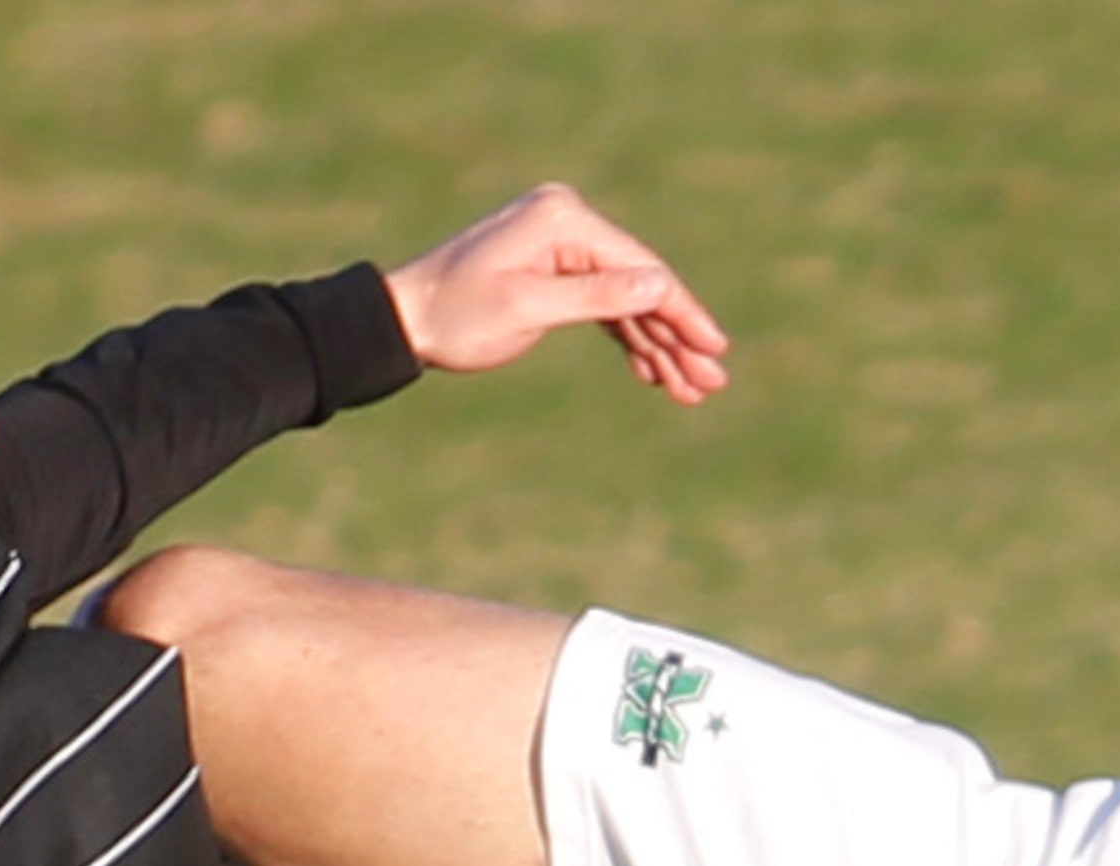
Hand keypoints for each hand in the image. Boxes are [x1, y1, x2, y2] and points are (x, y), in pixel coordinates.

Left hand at [384, 184, 730, 404]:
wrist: (404, 318)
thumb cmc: (457, 314)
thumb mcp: (527, 309)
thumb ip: (595, 297)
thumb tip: (659, 288)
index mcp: (564, 220)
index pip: (641, 269)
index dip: (683, 313)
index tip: (716, 351)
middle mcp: (569, 222)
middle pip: (640, 285)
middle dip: (677, 337)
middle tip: (712, 384)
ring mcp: (562, 244)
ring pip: (626, 299)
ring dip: (658, 345)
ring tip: (689, 391)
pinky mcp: (554, 268)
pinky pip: (603, 303)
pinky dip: (627, 338)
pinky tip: (653, 373)